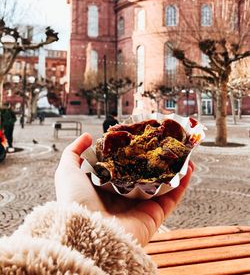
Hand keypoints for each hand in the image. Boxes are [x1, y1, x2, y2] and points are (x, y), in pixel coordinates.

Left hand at [55, 133, 193, 245]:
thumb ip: (74, 152)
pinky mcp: (154, 216)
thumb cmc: (74, 200)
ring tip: (182, 152)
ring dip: (174, 168)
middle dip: (157, 159)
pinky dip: (183, 183)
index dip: (135, 151)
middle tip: (167, 143)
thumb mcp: (67, 170)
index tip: (144, 137)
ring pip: (162, 184)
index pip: (125, 165)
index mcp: (107, 185)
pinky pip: (172, 198)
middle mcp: (125, 196)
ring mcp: (141, 206)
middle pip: (146, 173)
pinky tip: (189, 167)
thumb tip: (88, 136)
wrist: (85, 231)